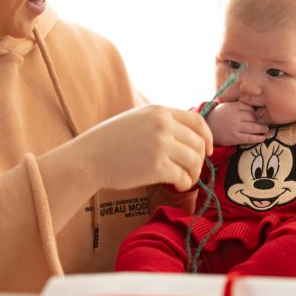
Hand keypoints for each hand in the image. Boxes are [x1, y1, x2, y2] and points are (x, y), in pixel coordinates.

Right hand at [81, 104, 213, 192]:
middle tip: (191, 170)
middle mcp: (162, 125)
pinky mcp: (157, 167)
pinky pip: (183, 176)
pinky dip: (184, 183)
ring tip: (184, 179)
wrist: (88, 159)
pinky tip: (175, 185)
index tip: (208, 150)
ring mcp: (160, 145)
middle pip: (199, 143)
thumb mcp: (137, 119)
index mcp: (159, 111)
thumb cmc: (109, 142)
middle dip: (200, 159)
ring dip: (194, 173)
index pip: (197, 121)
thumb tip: (187, 136)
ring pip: (195, 160)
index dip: (207, 137)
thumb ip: (161, 122)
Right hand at [205, 101, 267, 146]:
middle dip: (257, 120)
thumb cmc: (216, 117)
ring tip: (265, 129)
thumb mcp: (224, 106)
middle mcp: (235, 116)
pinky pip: (249, 138)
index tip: (256, 115)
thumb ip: (236, 105)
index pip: (248, 108)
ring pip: (253, 127)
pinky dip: (257, 138)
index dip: (254, 112)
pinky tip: (262, 138)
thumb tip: (251, 106)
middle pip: (252, 117)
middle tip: (263, 123)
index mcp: (232, 107)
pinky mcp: (234, 137)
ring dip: (262, 129)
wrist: (205, 129)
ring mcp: (235, 127)